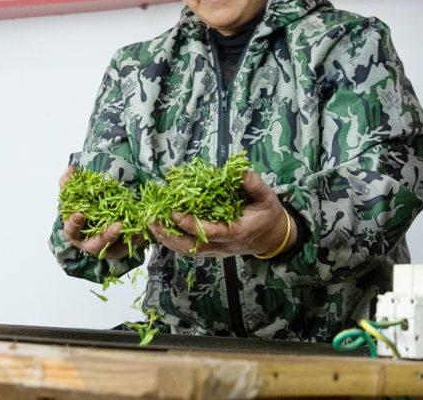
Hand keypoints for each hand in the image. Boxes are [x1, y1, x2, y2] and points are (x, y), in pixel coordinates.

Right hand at [60, 166, 144, 259]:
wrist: (102, 219)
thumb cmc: (86, 209)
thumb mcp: (78, 196)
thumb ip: (72, 184)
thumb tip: (71, 169)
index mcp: (75, 231)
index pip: (71, 229)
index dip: (74, 223)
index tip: (80, 215)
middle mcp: (89, 242)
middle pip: (95, 244)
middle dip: (105, 235)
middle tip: (117, 226)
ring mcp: (106, 247)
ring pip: (114, 246)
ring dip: (123, 237)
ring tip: (129, 226)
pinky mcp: (120, 249)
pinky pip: (128, 245)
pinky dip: (134, 238)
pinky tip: (140, 231)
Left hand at [147, 170, 295, 257]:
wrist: (273, 237)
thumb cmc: (268, 215)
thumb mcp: (267, 197)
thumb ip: (254, 184)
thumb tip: (239, 171)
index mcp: (235, 232)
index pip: (208, 232)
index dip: (189, 223)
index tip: (173, 212)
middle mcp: (223, 246)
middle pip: (190, 247)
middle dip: (168, 235)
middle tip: (150, 220)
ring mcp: (215, 251)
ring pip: (186, 251)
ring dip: (166, 239)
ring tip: (150, 224)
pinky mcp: (211, 250)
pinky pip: (188, 249)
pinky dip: (172, 241)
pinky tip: (161, 230)